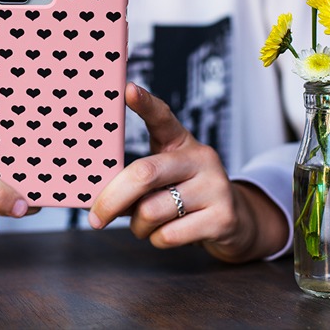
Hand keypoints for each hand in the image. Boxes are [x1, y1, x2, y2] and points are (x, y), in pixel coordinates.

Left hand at [88, 83, 287, 261]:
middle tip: (95, 217)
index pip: (162, 117)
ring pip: (152, 211)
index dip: (144, 103)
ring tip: (146, 224)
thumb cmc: (184, 194)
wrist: (234, 221)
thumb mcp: (164, 176)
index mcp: (181, 142)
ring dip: (138, 226)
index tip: (127, 89)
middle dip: (112, 199)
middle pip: (144, 173)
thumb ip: (136, 179)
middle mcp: (200, 158)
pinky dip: (157, 240)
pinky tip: (166, 233)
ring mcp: (215, 186)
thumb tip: (95, 196)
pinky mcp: (222, 217)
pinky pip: (168, 235)